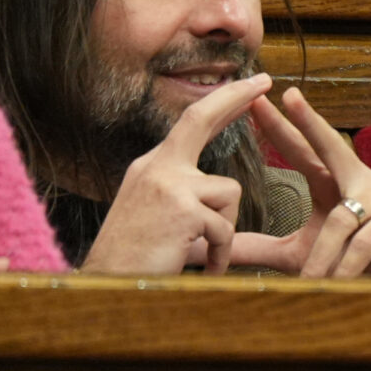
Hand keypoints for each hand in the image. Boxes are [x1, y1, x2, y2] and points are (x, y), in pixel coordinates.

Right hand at [79, 73, 266, 275]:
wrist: (104, 290)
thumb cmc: (135, 261)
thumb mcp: (157, 218)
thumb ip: (186, 199)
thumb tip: (218, 197)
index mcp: (152, 169)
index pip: (190, 125)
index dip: (220, 104)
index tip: (246, 86)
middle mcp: (156, 168)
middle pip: (200, 118)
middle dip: (235, 97)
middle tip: (266, 81)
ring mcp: (167, 185)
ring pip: (228, 193)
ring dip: (223, 230)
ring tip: (198, 253)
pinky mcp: (181, 209)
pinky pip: (224, 228)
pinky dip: (220, 253)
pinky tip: (202, 268)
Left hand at [225, 87, 370, 279]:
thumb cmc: (350, 267)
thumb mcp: (299, 256)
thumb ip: (260, 248)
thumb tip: (216, 250)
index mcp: (335, 184)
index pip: (305, 152)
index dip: (283, 128)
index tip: (256, 103)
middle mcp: (361, 181)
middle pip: (332, 148)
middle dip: (310, 122)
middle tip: (289, 96)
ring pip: (340, 219)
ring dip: (323, 255)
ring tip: (310, 281)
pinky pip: (362, 241)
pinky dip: (345, 265)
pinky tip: (335, 282)